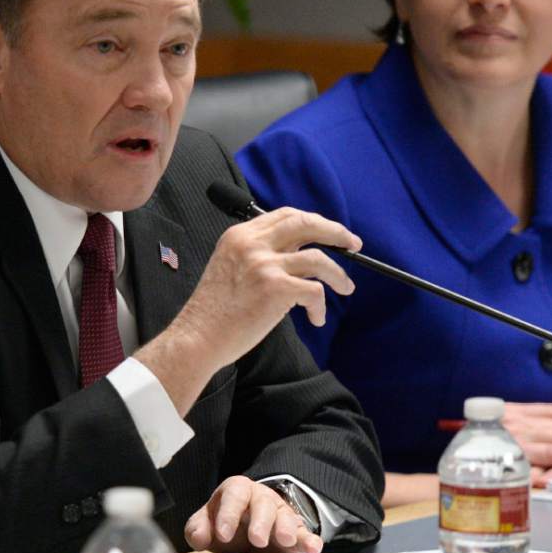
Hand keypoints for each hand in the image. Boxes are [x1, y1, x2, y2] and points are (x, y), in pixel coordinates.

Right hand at [177, 207, 358, 368]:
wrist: (198, 337)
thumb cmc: (215, 311)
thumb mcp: (230, 267)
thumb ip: (258, 254)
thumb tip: (300, 256)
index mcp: (240, 236)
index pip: (285, 215)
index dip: (313, 221)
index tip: (330, 232)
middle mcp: (252, 244)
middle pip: (305, 224)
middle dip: (335, 232)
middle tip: (353, 245)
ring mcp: (264, 265)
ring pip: (318, 258)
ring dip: (338, 275)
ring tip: (346, 288)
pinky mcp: (275, 289)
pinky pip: (315, 291)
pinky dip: (321, 306)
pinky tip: (316, 318)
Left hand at [184, 476, 322, 552]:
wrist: (248, 526)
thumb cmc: (226, 523)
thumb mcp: (207, 524)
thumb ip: (198, 529)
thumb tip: (200, 537)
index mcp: (237, 491)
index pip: (234, 494)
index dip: (228, 513)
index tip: (223, 534)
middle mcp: (260, 498)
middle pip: (263, 503)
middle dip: (261, 521)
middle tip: (256, 540)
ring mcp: (280, 513)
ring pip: (285, 515)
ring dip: (286, 527)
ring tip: (286, 540)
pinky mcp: (294, 531)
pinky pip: (304, 533)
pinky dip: (310, 540)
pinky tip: (314, 548)